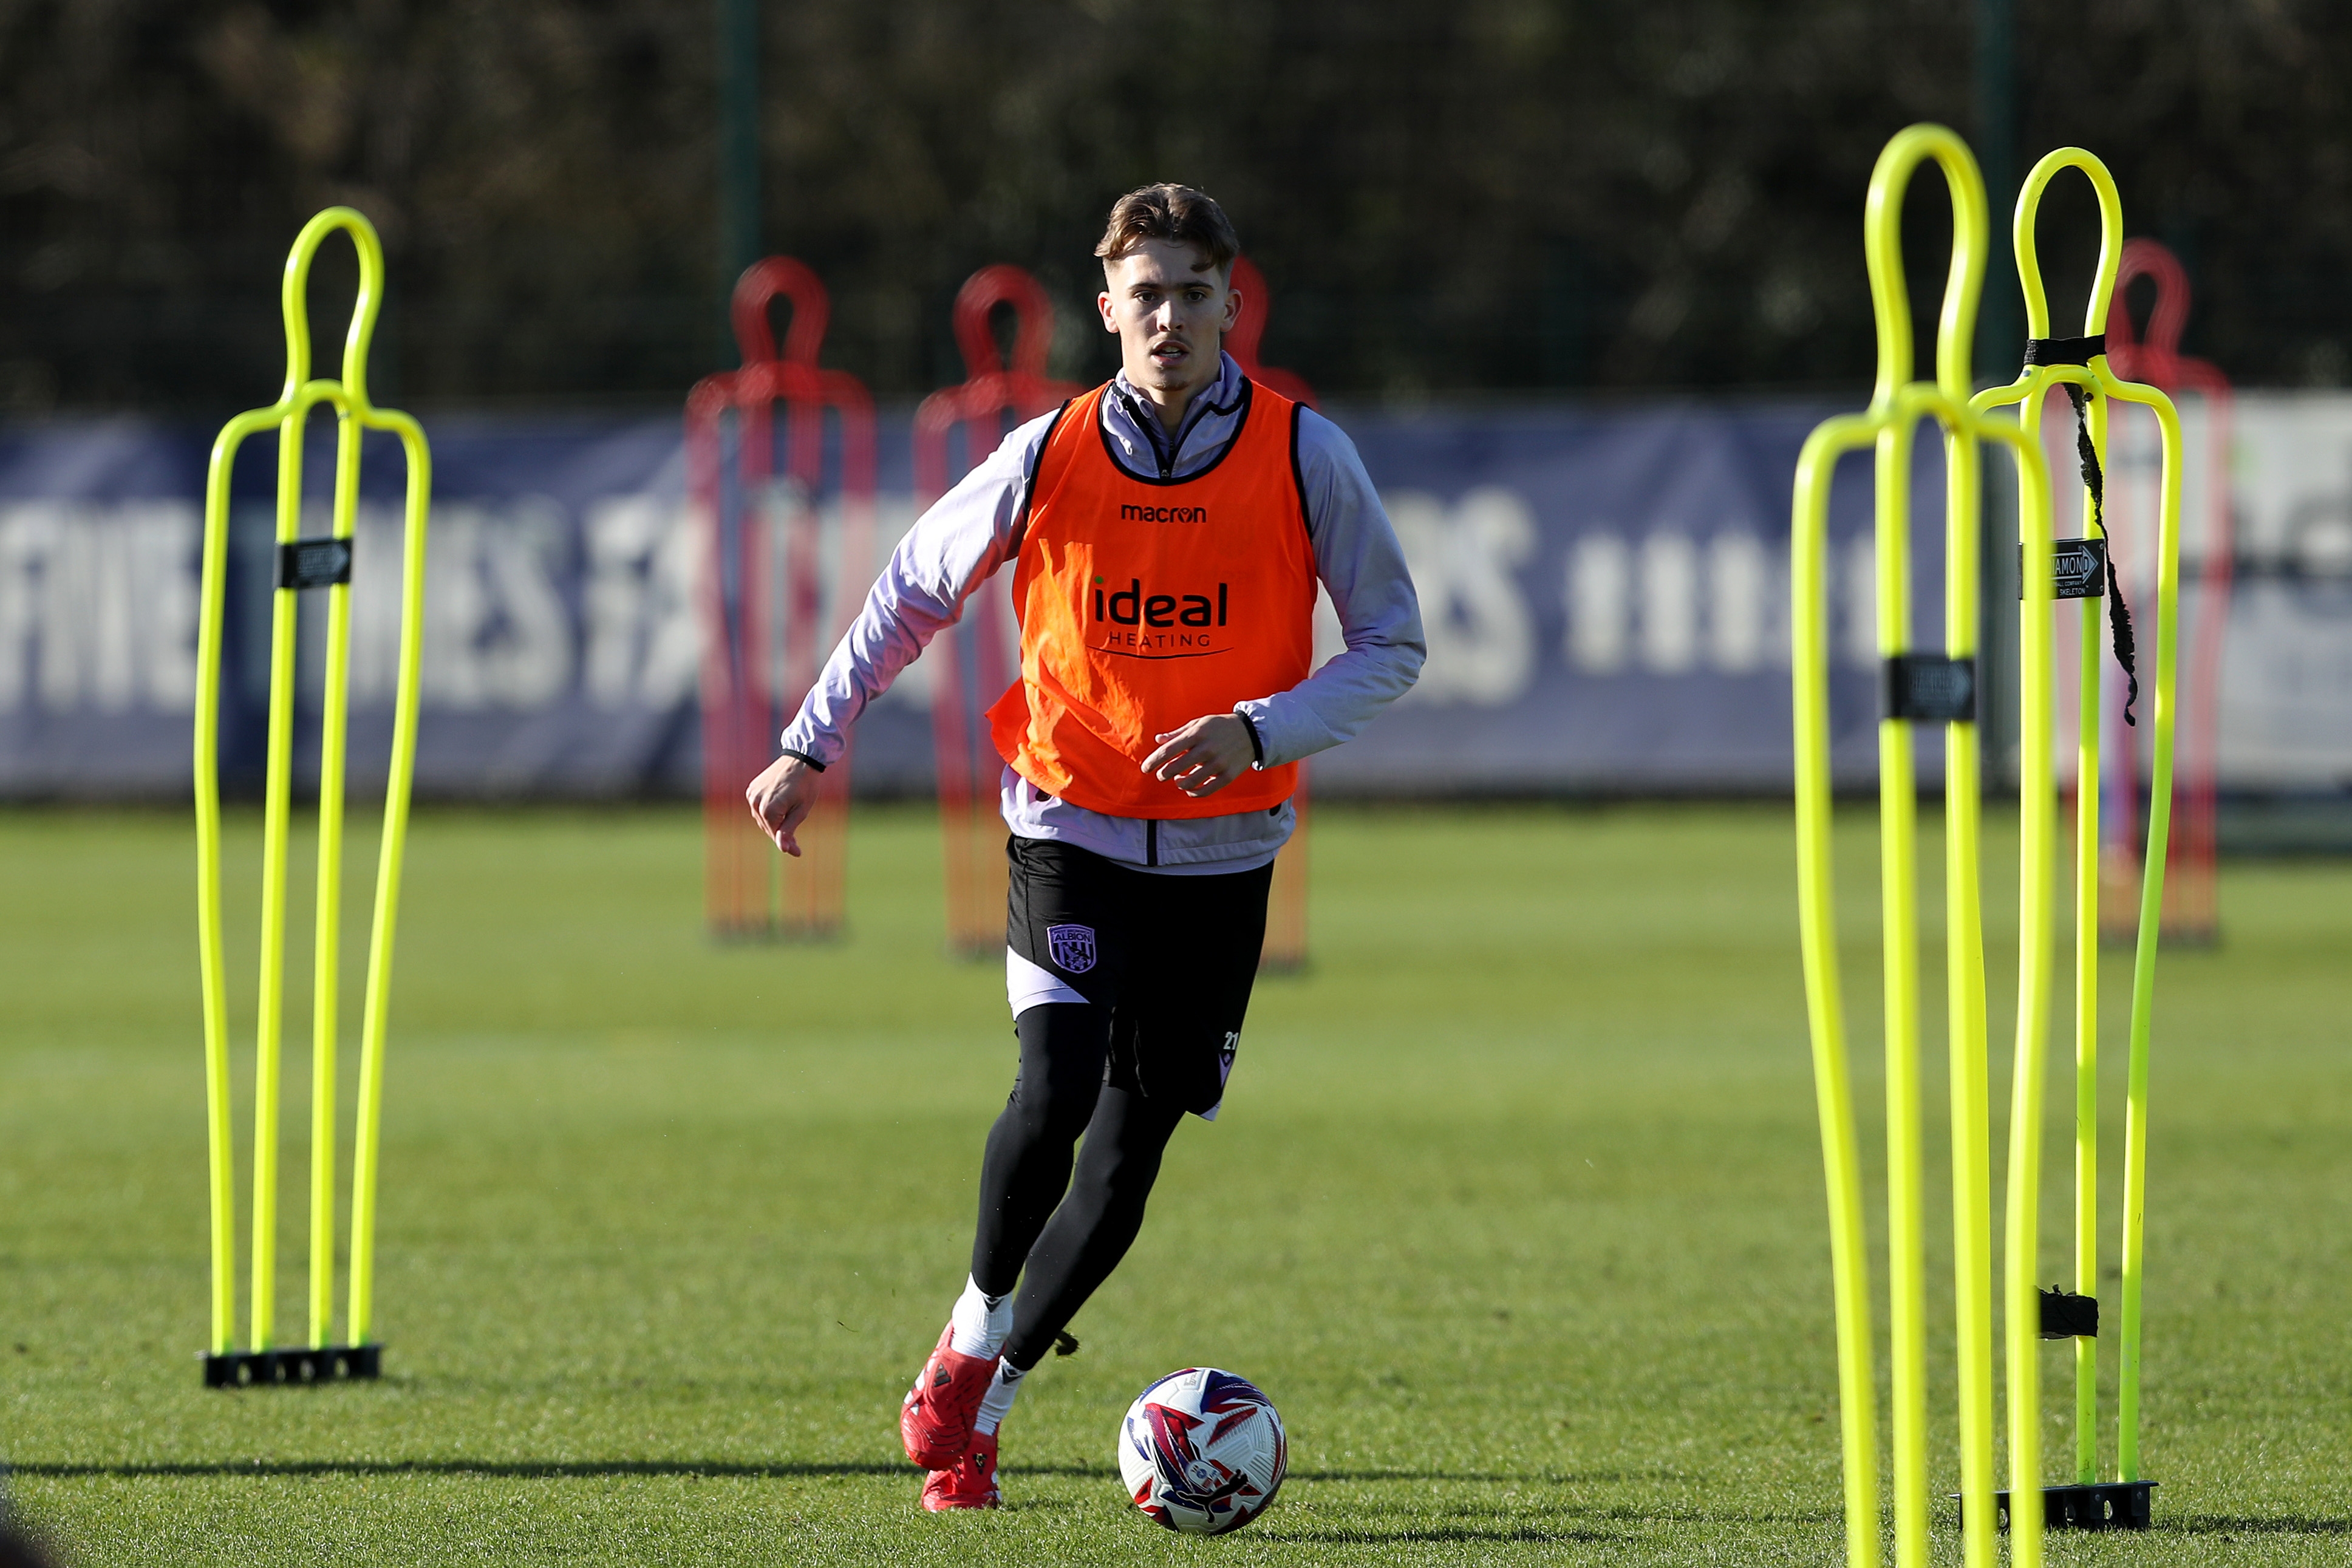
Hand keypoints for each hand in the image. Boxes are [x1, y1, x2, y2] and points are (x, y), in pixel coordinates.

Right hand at [745, 752, 819, 856]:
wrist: (801, 759)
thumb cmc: (806, 785)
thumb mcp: (801, 811)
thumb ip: (789, 831)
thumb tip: (782, 849)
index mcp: (769, 809)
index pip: (775, 834)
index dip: (787, 843)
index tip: (798, 851)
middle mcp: (756, 802)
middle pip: (767, 828)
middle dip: (780, 834)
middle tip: (796, 841)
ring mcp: (752, 794)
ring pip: (762, 819)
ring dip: (774, 823)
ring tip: (789, 821)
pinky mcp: (752, 789)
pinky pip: (758, 807)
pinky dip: (768, 812)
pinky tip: (780, 809)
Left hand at [1140, 713, 1256, 798]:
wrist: (1251, 732)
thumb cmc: (1219, 727)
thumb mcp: (1199, 724)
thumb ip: (1178, 734)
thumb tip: (1158, 740)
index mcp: (1197, 734)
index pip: (1168, 751)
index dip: (1153, 761)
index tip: (1145, 768)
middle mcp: (1207, 749)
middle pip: (1176, 768)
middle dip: (1164, 774)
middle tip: (1161, 775)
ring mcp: (1219, 763)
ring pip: (1190, 782)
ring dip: (1179, 783)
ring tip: (1177, 780)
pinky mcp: (1228, 775)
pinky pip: (1206, 790)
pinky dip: (1194, 792)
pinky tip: (1189, 789)